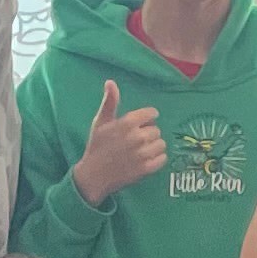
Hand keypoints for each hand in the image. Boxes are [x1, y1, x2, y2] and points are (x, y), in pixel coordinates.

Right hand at [71, 77, 166, 207]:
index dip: (147, 118)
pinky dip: (157, 159)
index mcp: (127, 123)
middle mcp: (137, 137)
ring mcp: (143, 154)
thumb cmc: (96, 147)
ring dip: (154, 146)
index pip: (151, 114)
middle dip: (148, 134)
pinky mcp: (146, 169)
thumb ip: (110, 102)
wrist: (93, 176)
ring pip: (161, 144)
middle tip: (136, 141)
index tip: (142, 124)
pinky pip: (162, 159)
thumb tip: (110, 82)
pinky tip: (146, 159)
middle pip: (156, 130)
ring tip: (142, 150)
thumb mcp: (100, 122)